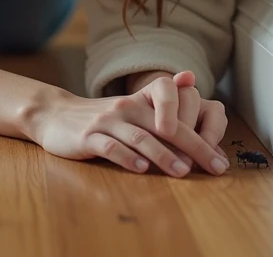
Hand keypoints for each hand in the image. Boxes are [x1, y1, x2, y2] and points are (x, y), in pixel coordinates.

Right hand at [27, 83, 231, 176]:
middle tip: (214, 166)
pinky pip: (110, 147)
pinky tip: (141, 169)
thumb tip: (199, 104)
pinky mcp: (88, 137)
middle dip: (194, 146)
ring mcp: (106, 121)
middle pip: (165, 125)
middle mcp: (126, 107)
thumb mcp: (133, 110)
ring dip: (163, 155)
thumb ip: (165, 112)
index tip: (216, 152)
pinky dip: (127, 158)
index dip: (197, 123)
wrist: (56, 116)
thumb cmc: (103, 120)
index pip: (173, 100)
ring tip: (182, 171)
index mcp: (140, 100)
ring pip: (140, 137)